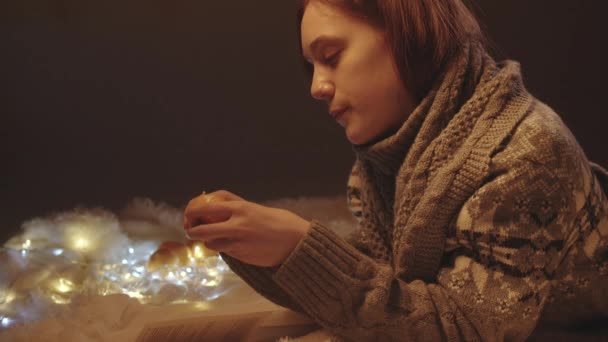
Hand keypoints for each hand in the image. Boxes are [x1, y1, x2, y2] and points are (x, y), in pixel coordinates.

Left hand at [183, 190, 310, 266]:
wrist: (296, 241)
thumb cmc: (278, 222)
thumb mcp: (255, 208)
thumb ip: (235, 206)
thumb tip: (212, 202)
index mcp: (241, 207)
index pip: (206, 206)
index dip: (193, 210)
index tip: (189, 214)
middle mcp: (237, 224)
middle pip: (202, 228)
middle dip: (191, 229)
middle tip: (190, 230)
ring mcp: (238, 241)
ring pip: (210, 243)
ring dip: (206, 241)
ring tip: (210, 239)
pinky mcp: (241, 255)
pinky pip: (223, 251)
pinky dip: (221, 248)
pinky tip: (227, 245)